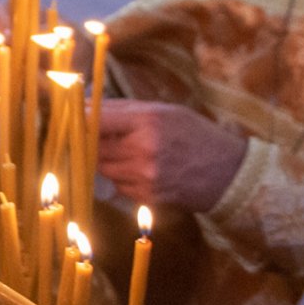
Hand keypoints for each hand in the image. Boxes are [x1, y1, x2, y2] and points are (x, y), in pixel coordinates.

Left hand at [97, 100, 247, 212]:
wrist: (229, 174)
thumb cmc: (198, 136)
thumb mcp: (167, 111)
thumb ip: (127, 109)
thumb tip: (89, 106)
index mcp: (149, 121)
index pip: (99, 120)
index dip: (82, 120)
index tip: (74, 119)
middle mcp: (143, 150)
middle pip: (96, 148)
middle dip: (94, 143)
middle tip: (101, 137)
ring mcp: (144, 177)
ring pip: (104, 169)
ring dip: (109, 161)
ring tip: (131, 153)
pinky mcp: (147, 198)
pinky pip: (119, 186)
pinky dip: (123, 178)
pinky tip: (144, 171)